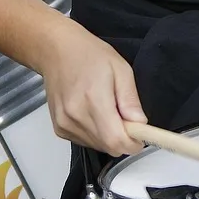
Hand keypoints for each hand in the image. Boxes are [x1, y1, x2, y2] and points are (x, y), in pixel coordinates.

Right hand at [39, 20, 147, 156]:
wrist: (56, 51)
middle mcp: (76, 116)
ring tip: (107, 109)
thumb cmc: (88, 55)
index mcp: (94, 100)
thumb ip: (130, 100)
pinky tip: (93, 113)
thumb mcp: (121, 69)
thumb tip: (140, 123)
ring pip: (98, 146)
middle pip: (109, 147)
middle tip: (125, 116)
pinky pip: (85, 141)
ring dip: (109, 135)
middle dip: (123, 137)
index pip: (116, 141)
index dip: (133, 143)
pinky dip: (95, 133)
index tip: (141, 134)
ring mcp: (65, 124)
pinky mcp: (59, 128)